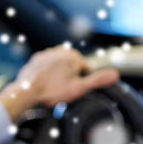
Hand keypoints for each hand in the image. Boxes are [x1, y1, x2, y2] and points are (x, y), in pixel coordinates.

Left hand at [0, 45, 118, 121]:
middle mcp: (60, 50)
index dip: (80, 83)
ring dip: (57, 78)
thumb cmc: (52, 92)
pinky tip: (43, 86)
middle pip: (72, 68)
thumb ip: (98, 80)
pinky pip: (46, 69)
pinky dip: (45, 76)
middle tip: (60, 92)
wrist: (25, 93)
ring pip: (59, 68)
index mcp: (73, 56)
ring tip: (51, 90)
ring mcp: (46, 54)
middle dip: (69, 79)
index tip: (71, 91)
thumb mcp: (79, 88)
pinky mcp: (35, 60)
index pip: (85, 70)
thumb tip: (116, 74)